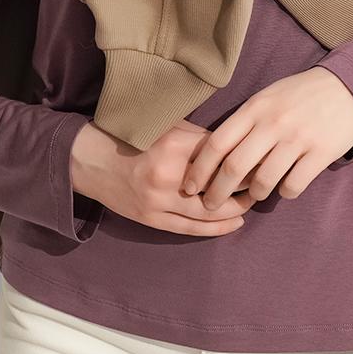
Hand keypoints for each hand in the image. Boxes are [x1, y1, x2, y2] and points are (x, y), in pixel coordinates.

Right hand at [70, 118, 255, 236]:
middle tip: (262, 181)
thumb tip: (233, 146)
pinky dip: (215, 228)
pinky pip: (190, 228)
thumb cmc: (130, 136)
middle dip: (244, 187)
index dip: (242, 158)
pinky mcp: (152, 219)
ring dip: (235, 210)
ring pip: (208, 213)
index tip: (260, 157)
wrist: (89, 160)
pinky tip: (234, 223)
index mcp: (172, 146)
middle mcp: (167, 176)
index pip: (219, 155)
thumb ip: (197, 136)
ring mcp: (158, 202)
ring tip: (252, 202)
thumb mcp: (164, 125)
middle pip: (218, 187)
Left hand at [181, 69, 352, 211]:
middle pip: (235, 167)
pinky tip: (284, 187)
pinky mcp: (320, 153)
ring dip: (253, 195)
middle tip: (210, 204)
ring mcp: (298, 139)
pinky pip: (293, 186)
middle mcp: (273, 123)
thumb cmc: (299, 95)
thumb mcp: (266, 98)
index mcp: (255, 108)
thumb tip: (213, 154)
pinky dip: (284, 193)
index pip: (217, 143)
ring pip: (263, 182)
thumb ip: (243, 122)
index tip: (189, 187)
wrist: (347, 87)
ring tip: (252, 196)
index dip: (199, 170)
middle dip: (217, 193)